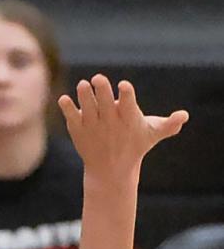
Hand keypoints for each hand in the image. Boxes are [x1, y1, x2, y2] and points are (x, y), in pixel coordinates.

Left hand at [57, 75, 187, 190]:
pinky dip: (67, 109)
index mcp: (129, 119)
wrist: (111, 170)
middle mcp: (110, 122)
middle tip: (97, 78)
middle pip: (105, 103)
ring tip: (83, 84)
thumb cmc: (135, 146)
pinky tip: (63, 99)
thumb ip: (168, 124)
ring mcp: (93, 127)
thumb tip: (184, 116)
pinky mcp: (79, 131)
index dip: (126, 95)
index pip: (128, 105)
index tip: (124, 85)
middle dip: (102, 90)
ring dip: (84, 96)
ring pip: (87, 108)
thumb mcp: (153, 134)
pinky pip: (72, 118)